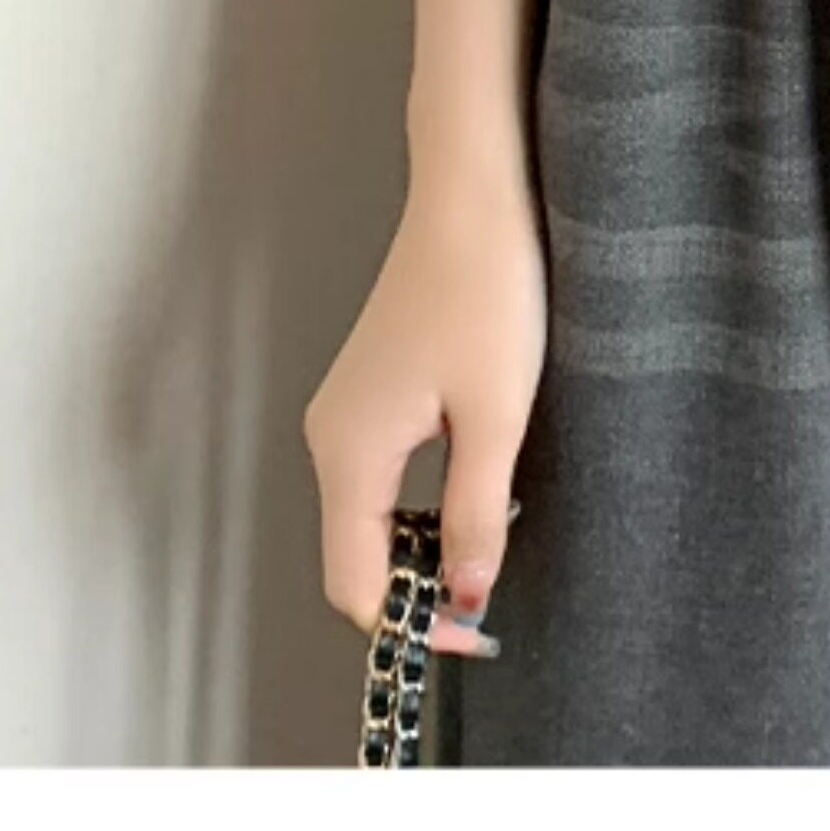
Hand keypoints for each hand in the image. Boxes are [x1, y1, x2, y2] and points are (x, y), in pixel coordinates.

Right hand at [303, 127, 546, 658]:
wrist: (476, 196)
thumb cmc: (489, 291)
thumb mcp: (497, 413)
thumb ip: (478, 510)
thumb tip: (467, 594)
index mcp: (349, 451)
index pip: (357, 582)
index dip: (412, 623)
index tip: (478, 634)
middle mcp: (332, 436)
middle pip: (357, 554)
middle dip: (417, 592)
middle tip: (491, 607)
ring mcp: (348, 410)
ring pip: (372, 515)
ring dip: (422, 546)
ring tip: (492, 555)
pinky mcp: (376, 388)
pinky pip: (384, 475)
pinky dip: (421, 505)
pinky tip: (477, 498)